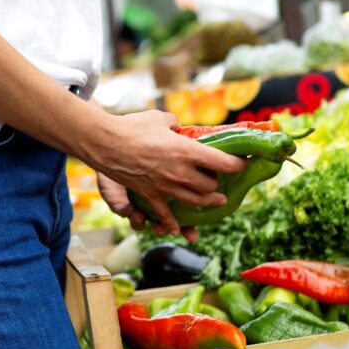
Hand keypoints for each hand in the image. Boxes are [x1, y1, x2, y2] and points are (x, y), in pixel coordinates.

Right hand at [83, 110, 244, 237]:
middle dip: (218, 183)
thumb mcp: (160, 118)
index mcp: (187, 151)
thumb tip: (178, 128)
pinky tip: (179, 229)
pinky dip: (172, 224)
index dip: (238, 165)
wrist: (105, 142)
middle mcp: (180, 172)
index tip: (243, 164)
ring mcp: (165, 187)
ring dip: (208, 202)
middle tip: (221, 178)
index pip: (224, 163)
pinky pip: (165, 215)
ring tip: (216, 201)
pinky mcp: (150, 196)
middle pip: (210, 186)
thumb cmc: (133, 126)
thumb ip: (175, 124)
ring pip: (195, 201)